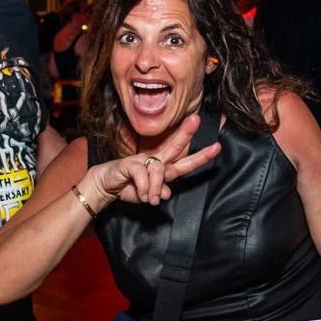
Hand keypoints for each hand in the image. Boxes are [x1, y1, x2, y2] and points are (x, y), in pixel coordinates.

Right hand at [85, 113, 221, 207]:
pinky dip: (145, 187)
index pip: (184, 161)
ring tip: (151, 199)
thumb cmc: (127, 187)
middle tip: (196, 120)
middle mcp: (155, 161)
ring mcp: (142, 161)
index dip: (200, 156)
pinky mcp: (128, 164)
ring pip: (159, 169)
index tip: (216, 147)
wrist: (104, 185)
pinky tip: (143, 195)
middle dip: (186, 134)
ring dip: (157, 187)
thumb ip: (157, 192)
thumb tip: (166, 194)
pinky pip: (142, 174)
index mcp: (162, 168)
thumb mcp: (146, 195)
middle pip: (174, 147)